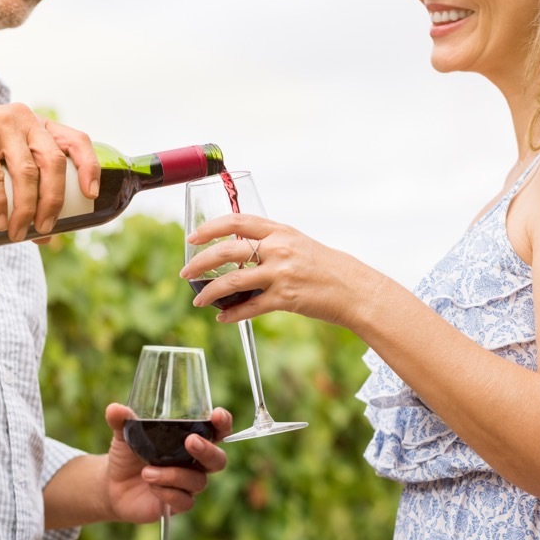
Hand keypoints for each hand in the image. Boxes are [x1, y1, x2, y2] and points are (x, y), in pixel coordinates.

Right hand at [0, 104, 98, 240]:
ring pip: (26, 171)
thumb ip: (25, 192)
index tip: (90, 195)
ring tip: (19, 234)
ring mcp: (1, 123)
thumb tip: (47, 238)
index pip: (76, 140)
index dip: (88, 167)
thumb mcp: (3, 168)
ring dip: (26, 208)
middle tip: (45, 228)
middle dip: (53, 200)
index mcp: (38, 126)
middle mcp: (24, 119)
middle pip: (53, 162)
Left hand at [103, 402, 231, 522]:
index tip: (217, 415)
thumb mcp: (124, 434)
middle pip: (218, 459)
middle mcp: (195, 463)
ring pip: (198, 481)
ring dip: (173, 475)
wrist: (113, 484)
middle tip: (190, 442)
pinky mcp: (179, 504)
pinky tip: (151, 486)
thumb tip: (115, 409)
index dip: (223, 424)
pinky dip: (167, 492)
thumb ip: (122, 420)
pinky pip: (184, 501)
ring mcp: (188, 485)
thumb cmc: (127, 454)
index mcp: (190, 440)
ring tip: (147, 472)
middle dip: (207, 450)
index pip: (216, 431)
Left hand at [179, 213, 361, 326]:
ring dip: (209, 293)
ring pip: (232, 281)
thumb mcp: (298, 244)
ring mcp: (281, 274)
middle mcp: (278, 249)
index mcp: (279, 231)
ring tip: (197, 301)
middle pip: (227, 251)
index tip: (192, 237)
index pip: (236, 221)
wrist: (353, 288)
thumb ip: (270, 243)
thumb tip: (239, 249)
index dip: (210, 228)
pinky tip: (222, 318)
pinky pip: (250, 307)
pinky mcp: (285, 298)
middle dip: (200, 263)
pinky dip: (232, 314)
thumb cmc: (324, 266)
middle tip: (186, 273)